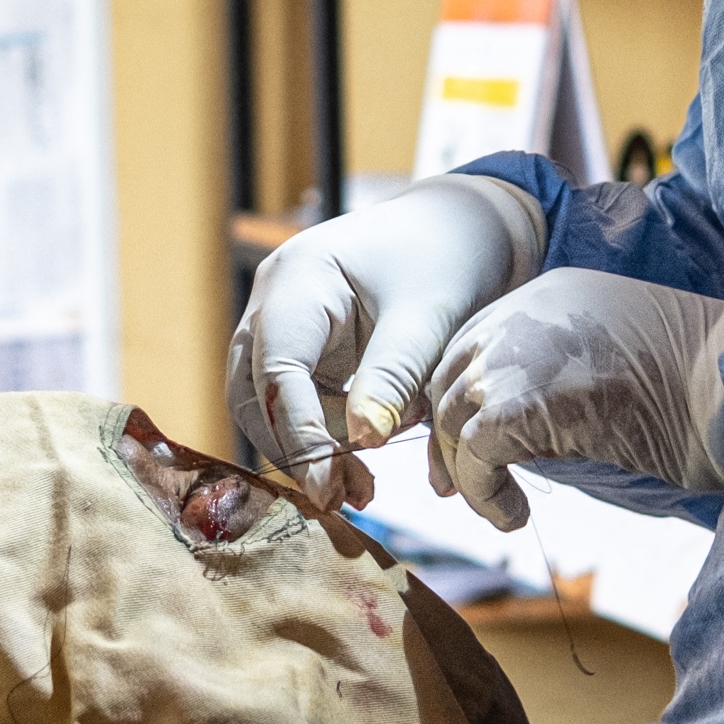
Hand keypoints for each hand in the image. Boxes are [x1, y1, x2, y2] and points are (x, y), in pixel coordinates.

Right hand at [227, 172, 545, 510]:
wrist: (468, 227)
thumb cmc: (450, 256)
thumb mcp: (429, 315)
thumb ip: (393, 376)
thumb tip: (361, 442)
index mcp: (297, 279)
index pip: (276, 369)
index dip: (298, 432)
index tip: (327, 485)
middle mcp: (275, 302)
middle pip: (254, 394)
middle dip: (296, 449)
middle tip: (342, 496)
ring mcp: (285, 326)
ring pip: (269, 406)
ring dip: (310, 452)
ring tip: (362, 490)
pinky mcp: (306, 350)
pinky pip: (299, 405)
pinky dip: (327, 439)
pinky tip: (364, 469)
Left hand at [426, 271, 723, 531]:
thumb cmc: (699, 388)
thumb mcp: (613, 360)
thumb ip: (560, 375)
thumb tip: (519, 433)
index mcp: (550, 293)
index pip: (474, 342)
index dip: (460, 396)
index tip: (460, 445)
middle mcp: (524, 312)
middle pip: (451, 376)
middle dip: (445, 437)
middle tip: (453, 488)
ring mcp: (519, 355)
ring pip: (453, 418)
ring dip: (467, 473)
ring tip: (500, 509)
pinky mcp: (523, 404)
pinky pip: (474, 455)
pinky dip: (485, 494)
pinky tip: (513, 516)